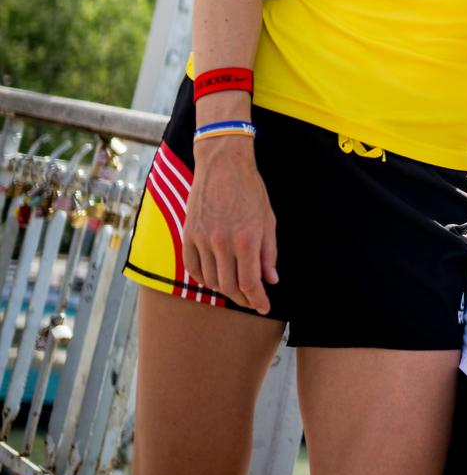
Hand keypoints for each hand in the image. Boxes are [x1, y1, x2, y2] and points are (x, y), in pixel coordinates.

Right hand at [181, 142, 278, 313]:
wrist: (222, 166)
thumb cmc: (250, 191)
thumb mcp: (268, 221)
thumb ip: (269, 253)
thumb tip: (271, 280)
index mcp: (247, 239)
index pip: (250, 282)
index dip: (258, 299)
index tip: (264, 307)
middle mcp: (222, 243)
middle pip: (229, 286)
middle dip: (243, 299)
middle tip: (252, 301)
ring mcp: (202, 239)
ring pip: (210, 280)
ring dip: (224, 289)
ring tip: (236, 289)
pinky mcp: (188, 235)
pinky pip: (193, 268)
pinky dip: (204, 278)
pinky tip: (214, 278)